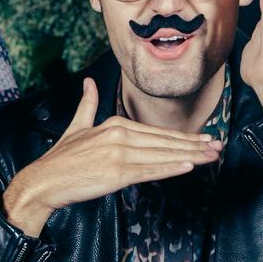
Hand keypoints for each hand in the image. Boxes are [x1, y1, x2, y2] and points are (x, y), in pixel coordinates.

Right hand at [1, 77, 222, 236]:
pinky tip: (188, 166)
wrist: (44, 179)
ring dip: (190, 156)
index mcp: (114, 125)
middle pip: (165, 142)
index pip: (157, 133)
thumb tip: (88, 82)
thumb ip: (87, 103)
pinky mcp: (116, 173)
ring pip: (162, 155)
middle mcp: (120, 136)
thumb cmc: (61, 158)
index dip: (183, 137)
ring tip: (211, 157)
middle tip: (218, 147)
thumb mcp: (77, 125)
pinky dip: (170, 168)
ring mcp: (119, 154)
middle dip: (195, 145)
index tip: (203, 139)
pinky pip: (150, 171)